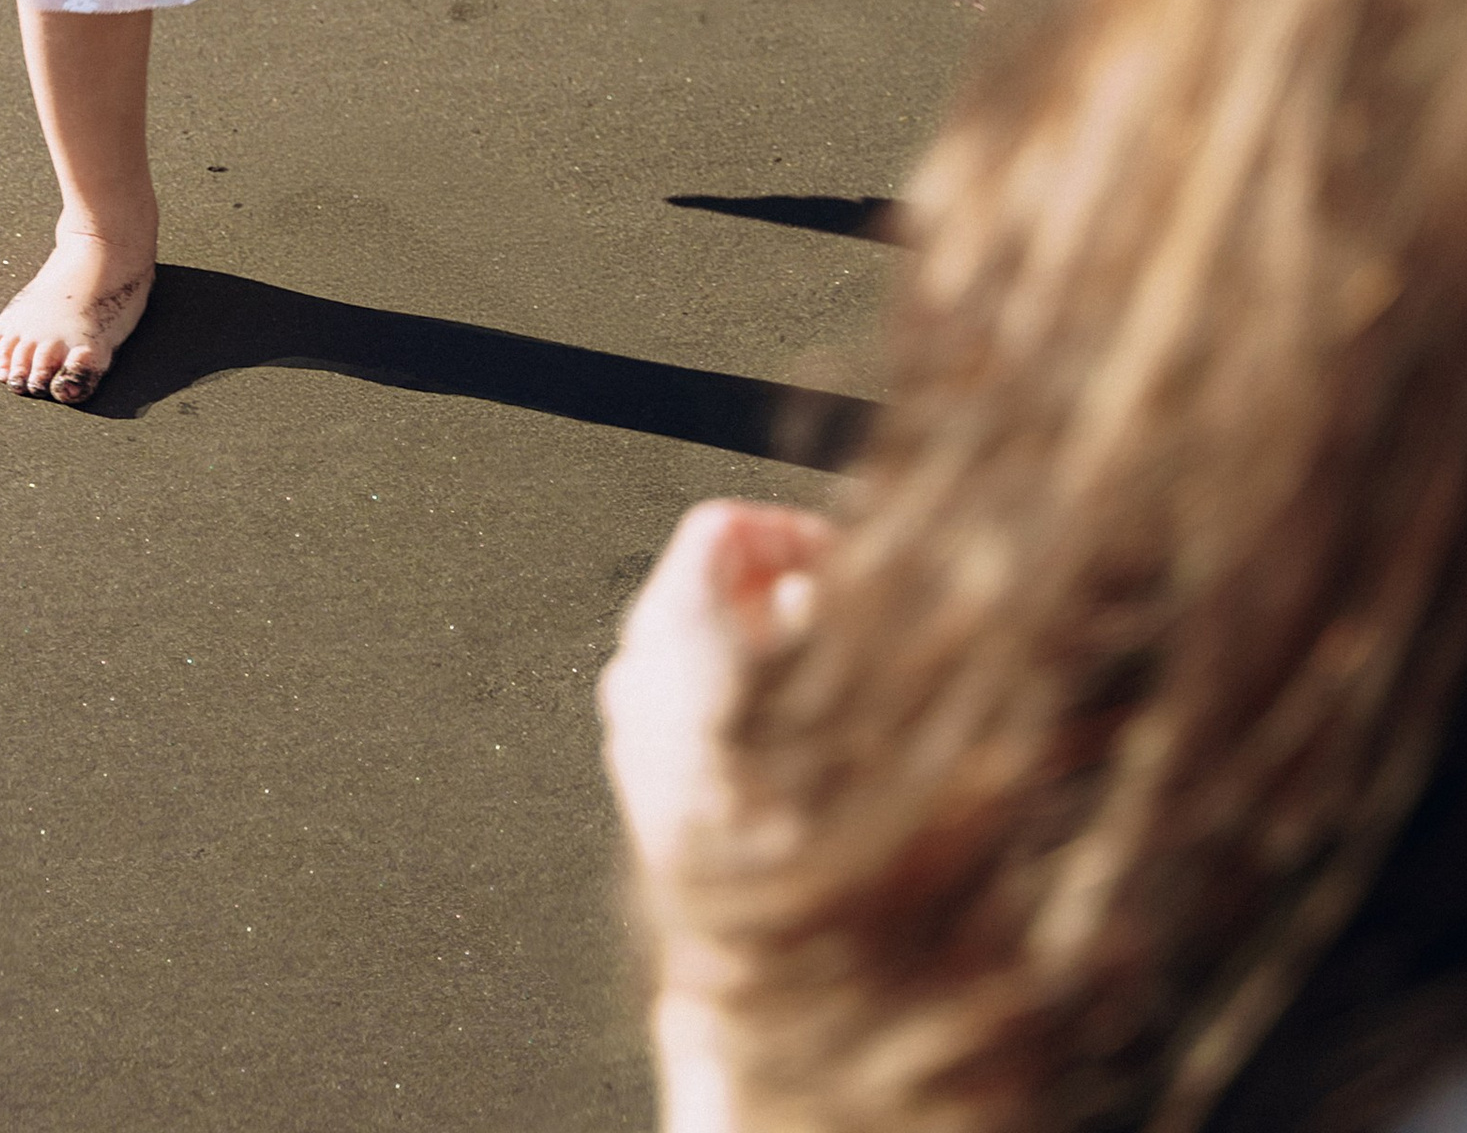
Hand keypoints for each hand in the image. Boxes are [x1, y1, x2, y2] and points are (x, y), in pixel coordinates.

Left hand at [598, 498, 833, 893]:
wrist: (746, 938)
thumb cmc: (792, 807)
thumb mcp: (835, 683)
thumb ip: (827, 615)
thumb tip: (818, 589)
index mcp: (674, 620)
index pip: (721, 528)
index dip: (787, 532)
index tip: (834, 564)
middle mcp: (637, 662)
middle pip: (705, 587)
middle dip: (775, 594)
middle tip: (835, 622)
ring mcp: (631, 724)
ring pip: (695, 649)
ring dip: (758, 651)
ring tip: (819, 689)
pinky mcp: (640, 777)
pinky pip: (686, 707)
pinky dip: (733, 701)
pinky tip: (787, 744)